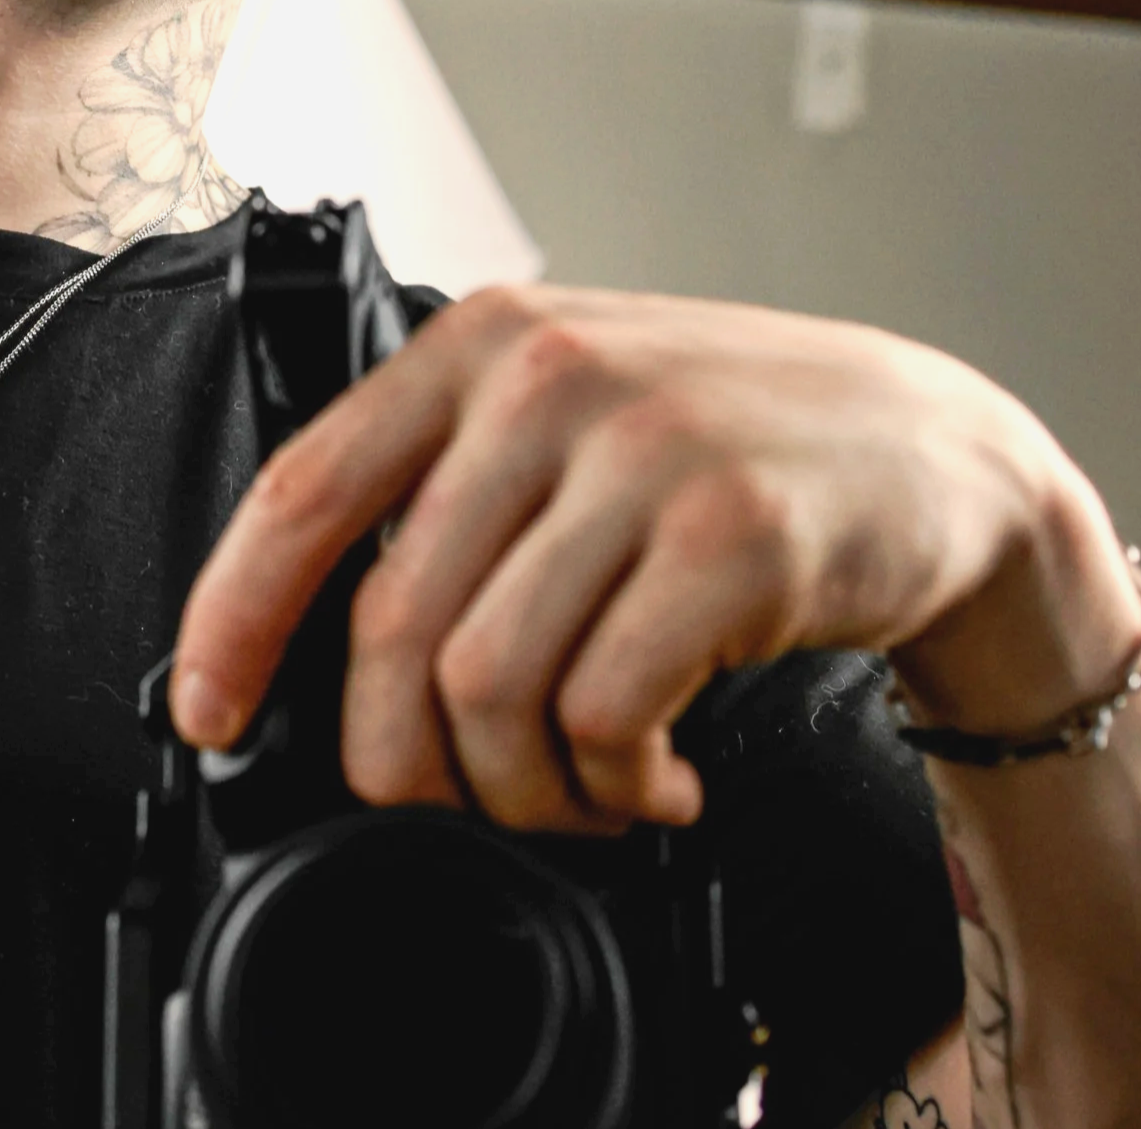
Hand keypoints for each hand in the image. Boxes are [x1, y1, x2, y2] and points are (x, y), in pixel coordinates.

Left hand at [169, 283, 1140, 831]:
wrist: (929, 448)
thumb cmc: (725, 442)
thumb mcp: (565, 412)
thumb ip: (452, 487)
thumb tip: (330, 649)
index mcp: (475, 344)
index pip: (303, 490)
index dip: (233, 620)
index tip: (211, 713)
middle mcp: (543, 380)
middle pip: (394, 628)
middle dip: (410, 760)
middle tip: (467, 795)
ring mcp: (640, 450)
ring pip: (490, 685)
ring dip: (525, 788)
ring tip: (585, 787)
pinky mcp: (731, 533)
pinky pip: (606, 712)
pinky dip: (613, 784)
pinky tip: (656, 778)